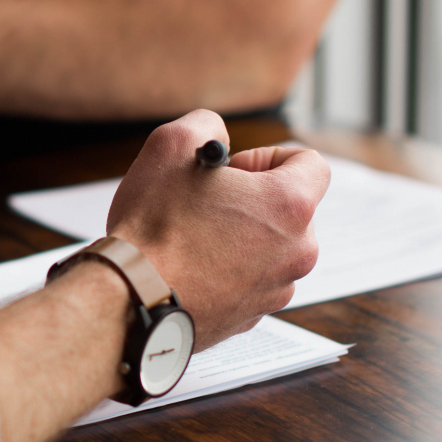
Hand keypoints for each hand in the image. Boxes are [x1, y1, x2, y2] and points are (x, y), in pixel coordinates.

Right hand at [107, 111, 328, 350]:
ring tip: (193, 238)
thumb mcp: (171, 146)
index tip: (234, 170)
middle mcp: (296, 251)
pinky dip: (227, 271)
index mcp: (289, 205)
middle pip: (290, 209)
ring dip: (240, 237)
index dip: (268, 157)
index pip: (311, 163)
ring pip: (269, 248)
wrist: (130, 300)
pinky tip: (189, 267)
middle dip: (253, 200)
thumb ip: (206, 125)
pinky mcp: (251, 316)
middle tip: (207, 203)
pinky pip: (249, 281)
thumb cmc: (152, 227)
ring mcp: (276, 289)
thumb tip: (216, 136)